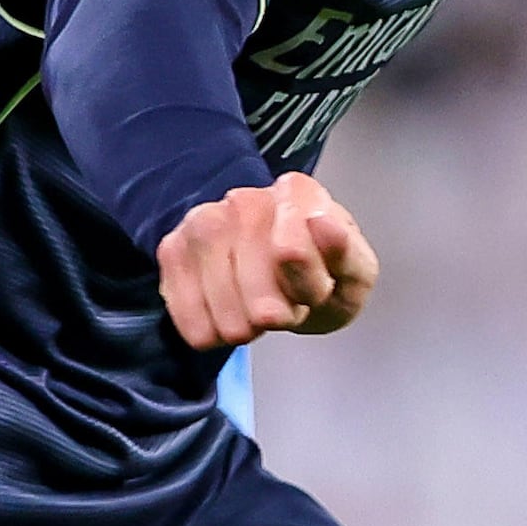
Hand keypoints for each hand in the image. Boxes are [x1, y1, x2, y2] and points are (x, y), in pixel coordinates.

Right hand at [157, 173, 377, 350]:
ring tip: (257, 315)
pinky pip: (186, 312)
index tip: (314, 293)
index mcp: (297, 193)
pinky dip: (209, 332)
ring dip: (244, 327)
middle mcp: (245, 198)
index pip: (291, 249)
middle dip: (276, 313)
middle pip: (253, 284)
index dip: (307, 286)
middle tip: (287, 309)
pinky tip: (226, 322)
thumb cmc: (322, 276)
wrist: (283, 284)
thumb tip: (323, 223)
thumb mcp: (354, 275)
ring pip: (220, 303)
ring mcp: (203, 221)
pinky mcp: (172, 250)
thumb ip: (348, 254)